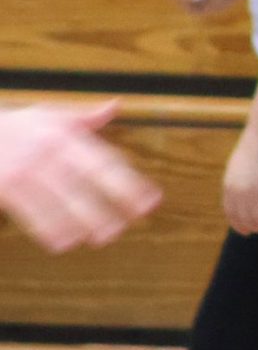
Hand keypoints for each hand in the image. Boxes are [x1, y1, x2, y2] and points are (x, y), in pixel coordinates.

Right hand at [0, 103, 161, 250]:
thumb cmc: (17, 126)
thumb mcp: (51, 115)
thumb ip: (85, 117)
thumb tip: (115, 106)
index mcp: (65, 135)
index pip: (105, 161)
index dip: (130, 182)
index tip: (151, 199)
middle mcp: (48, 153)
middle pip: (85, 185)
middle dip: (108, 207)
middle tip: (128, 226)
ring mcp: (26, 172)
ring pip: (59, 203)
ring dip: (83, 223)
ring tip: (104, 237)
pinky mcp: (6, 189)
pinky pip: (31, 214)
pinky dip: (49, 230)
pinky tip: (65, 242)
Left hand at [222, 127, 257, 234]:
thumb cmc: (254, 146)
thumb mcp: (236, 167)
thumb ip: (235, 182)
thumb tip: (239, 194)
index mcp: (229, 187)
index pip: (232, 214)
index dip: (239, 225)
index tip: (247, 231)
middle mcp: (240, 194)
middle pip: (247, 219)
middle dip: (256, 228)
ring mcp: (256, 193)